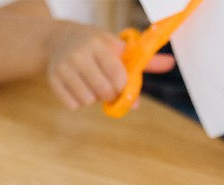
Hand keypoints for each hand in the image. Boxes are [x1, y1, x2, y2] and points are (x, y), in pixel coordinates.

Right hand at [46, 22, 173, 109]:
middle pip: (103, 91)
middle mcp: (80, 54)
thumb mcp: (117, 47)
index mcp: (99, 43)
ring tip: (90, 85)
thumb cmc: (95, 47)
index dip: (122, 86)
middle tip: (106, 87)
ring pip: (87, 100)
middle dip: (109, 95)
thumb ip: (142, 60)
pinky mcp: (53, 81)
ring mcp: (64, 67)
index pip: (117, 76)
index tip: (120, 83)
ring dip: (92, 98)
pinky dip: (78, 102)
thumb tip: (170, 64)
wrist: (58, 41)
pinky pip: (73, 105)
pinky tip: (78, 89)